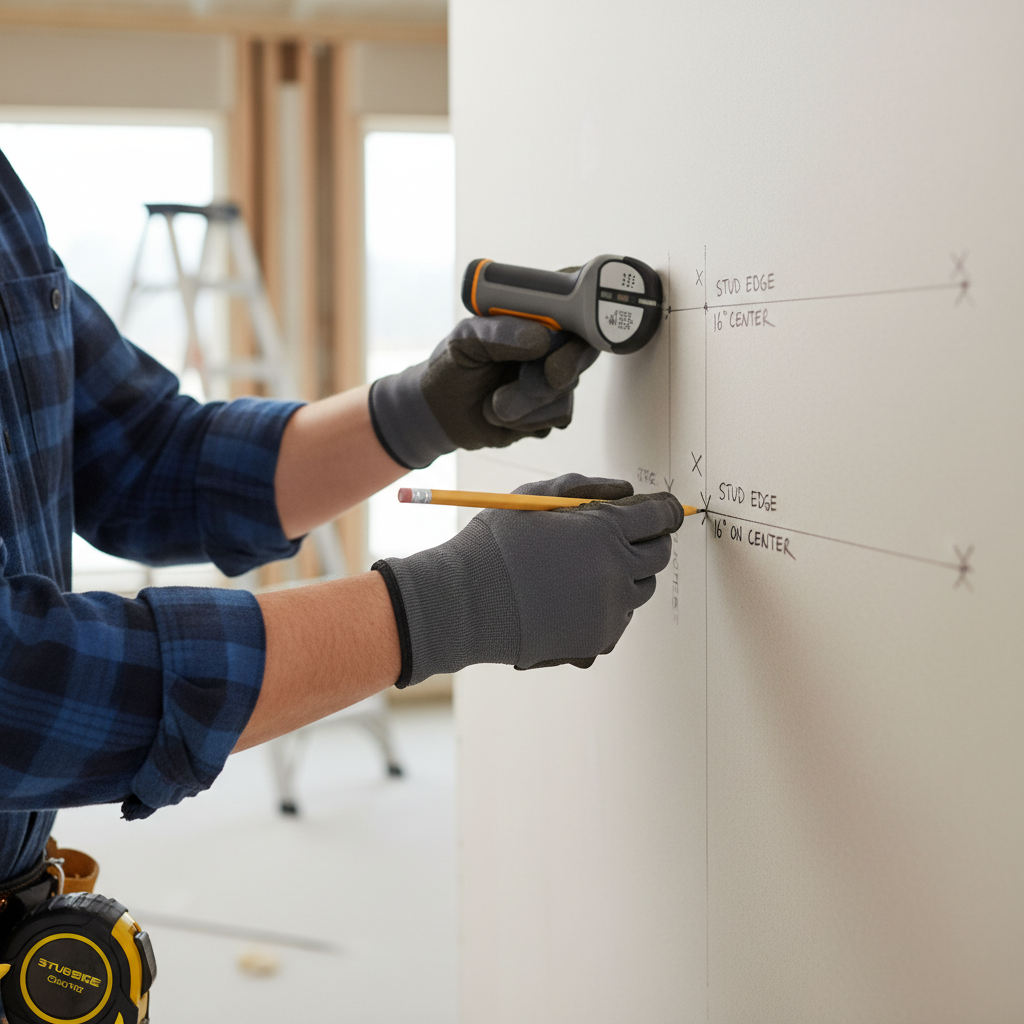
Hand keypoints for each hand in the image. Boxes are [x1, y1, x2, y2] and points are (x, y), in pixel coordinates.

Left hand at [368, 316, 598, 468]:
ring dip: (528, 402)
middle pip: (582, 350)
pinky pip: (558, 416)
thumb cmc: (452, 366)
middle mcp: (551, 347)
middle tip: (551, 374)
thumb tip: (542, 340)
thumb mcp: (466, 340)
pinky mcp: (550, 412)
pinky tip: (502, 417)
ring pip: (567, 389)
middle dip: (565, 364)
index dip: (585, 313)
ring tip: (493, 404)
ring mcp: (553, 380)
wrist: (441, 415)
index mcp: (534, 317)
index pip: (575, 304)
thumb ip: (500, 332)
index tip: (571, 329)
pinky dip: (527, 421)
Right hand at [372, 473, 683, 685]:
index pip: (659, 516)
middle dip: (650, 540)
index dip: (666, 510)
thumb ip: (585, 487)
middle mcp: (615, 571)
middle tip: (629, 536)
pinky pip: (620, 617)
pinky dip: (608, 605)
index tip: (665, 510)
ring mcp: (610, 609)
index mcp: (604, 531)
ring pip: (642, 588)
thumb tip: (626, 490)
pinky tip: (573, 597)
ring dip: (628, 574)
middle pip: (659, 554)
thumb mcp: (535, 497)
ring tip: (589, 568)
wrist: (466, 603)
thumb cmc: (495, 544)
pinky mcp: (599, 639)